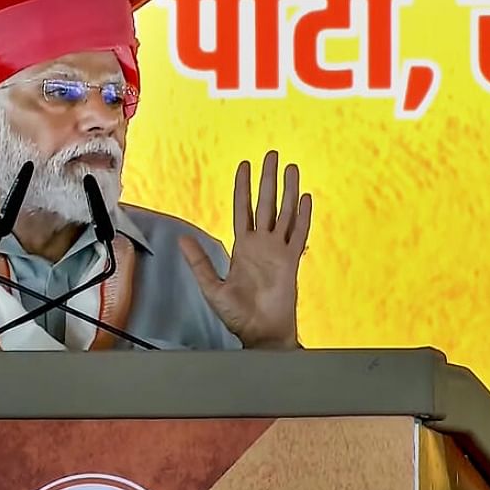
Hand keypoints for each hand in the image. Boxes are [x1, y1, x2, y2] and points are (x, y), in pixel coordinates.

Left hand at [180, 150, 312, 348]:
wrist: (260, 333)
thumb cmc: (237, 315)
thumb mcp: (211, 287)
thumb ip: (200, 262)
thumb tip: (182, 239)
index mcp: (242, 248)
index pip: (243, 209)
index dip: (243, 188)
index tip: (244, 166)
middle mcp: (262, 245)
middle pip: (266, 204)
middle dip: (268, 179)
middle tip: (271, 155)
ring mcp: (278, 252)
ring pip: (285, 213)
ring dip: (289, 191)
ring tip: (291, 168)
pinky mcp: (291, 262)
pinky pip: (299, 234)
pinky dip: (303, 216)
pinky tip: (306, 198)